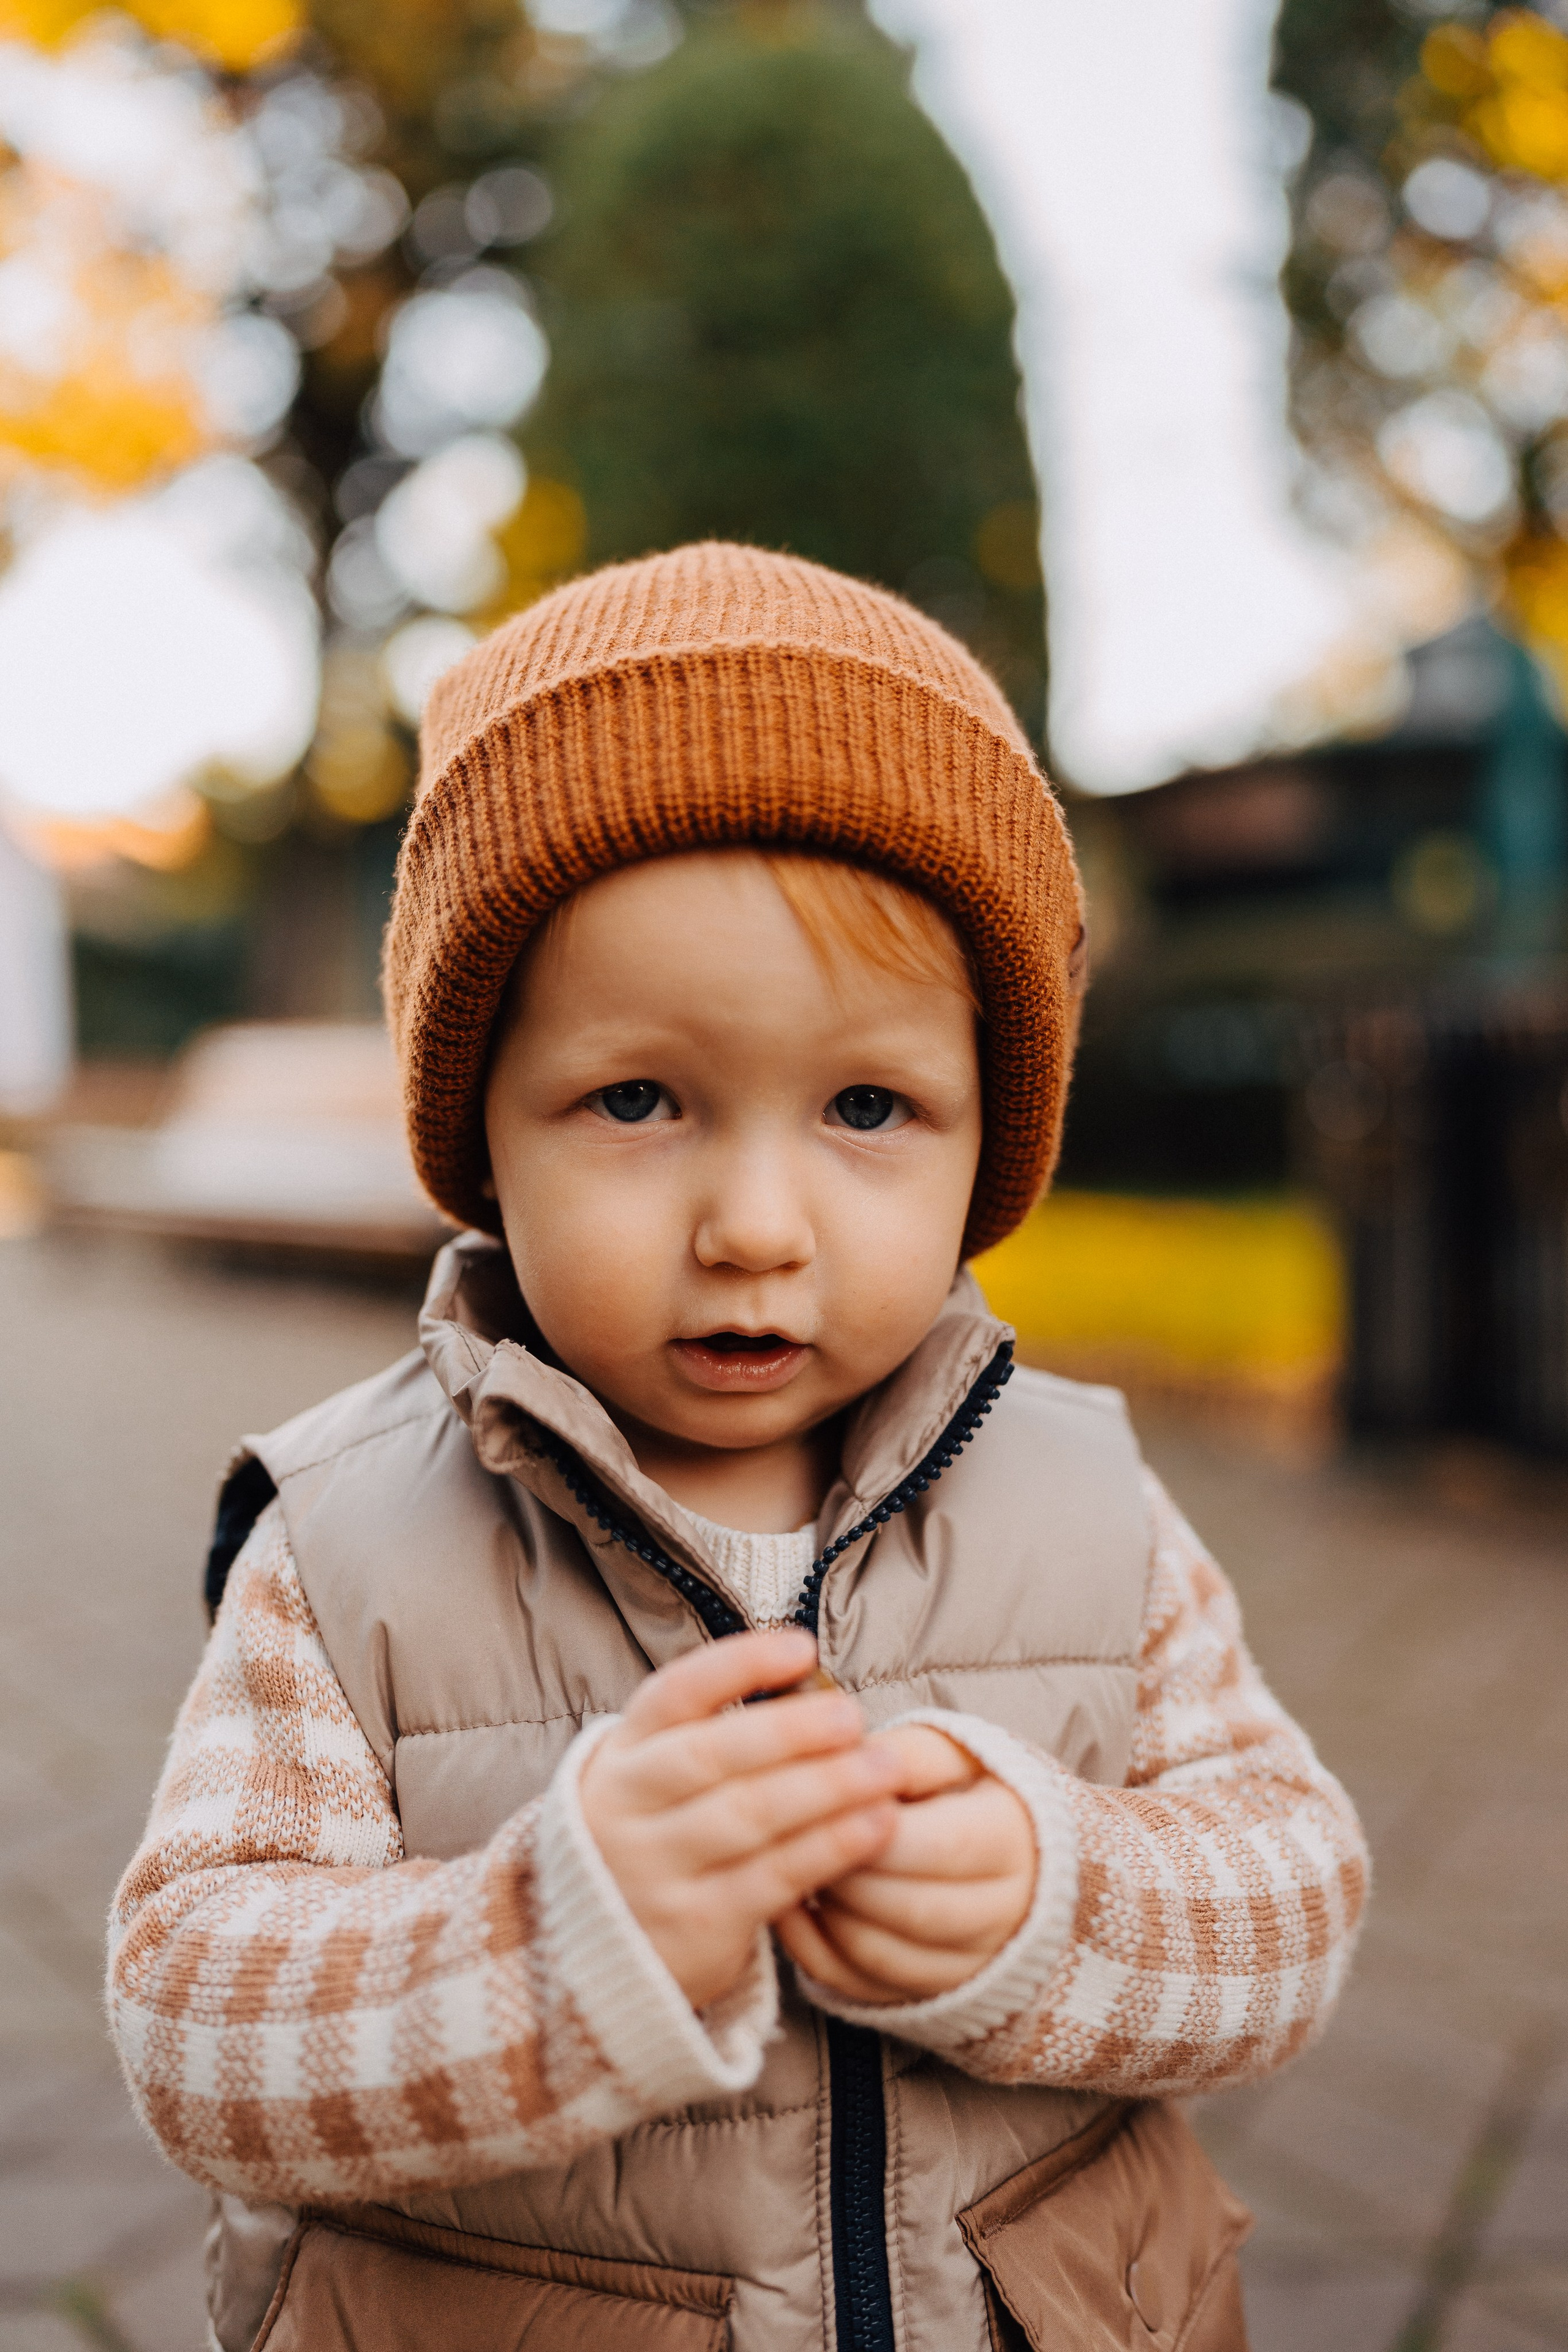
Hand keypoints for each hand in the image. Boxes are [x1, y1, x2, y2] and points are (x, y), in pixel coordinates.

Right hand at [579, 1630, 902, 2011]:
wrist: (597, 1950)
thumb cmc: (659, 1835)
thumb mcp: (656, 1777)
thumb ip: (714, 1734)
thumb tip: (811, 1679)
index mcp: (624, 1752)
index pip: (674, 1694)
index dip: (738, 1665)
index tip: (802, 1646)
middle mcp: (627, 1806)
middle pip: (711, 1756)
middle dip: (790, 1731)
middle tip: (853, 1718)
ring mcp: (655, 1869)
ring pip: (747, 1817)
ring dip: (826, 1788)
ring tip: (885, 1769)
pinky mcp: (694, 1925)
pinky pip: (772, 1878)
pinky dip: (829, 1848)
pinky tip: (875, 1827)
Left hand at [774, 1725, 1035, 2004]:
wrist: (1006, 1849)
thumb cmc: (964, 1789)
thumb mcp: (945, 1753)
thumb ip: (901, 1756)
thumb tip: (850, 1767)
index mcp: (1011, 1842)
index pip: (938, 1847)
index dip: (870, 1828)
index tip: (829, 1804)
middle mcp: (1003, 1914)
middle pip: (909, 1909)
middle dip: (845, 1873)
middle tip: (803, 1837)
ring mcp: (967, 1964)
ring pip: (878, 1956)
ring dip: (827, 1911)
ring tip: (802, 1864)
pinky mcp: (926, 1992)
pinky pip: (856, 1986)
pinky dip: (812, 1948)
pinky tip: (792, 1904)